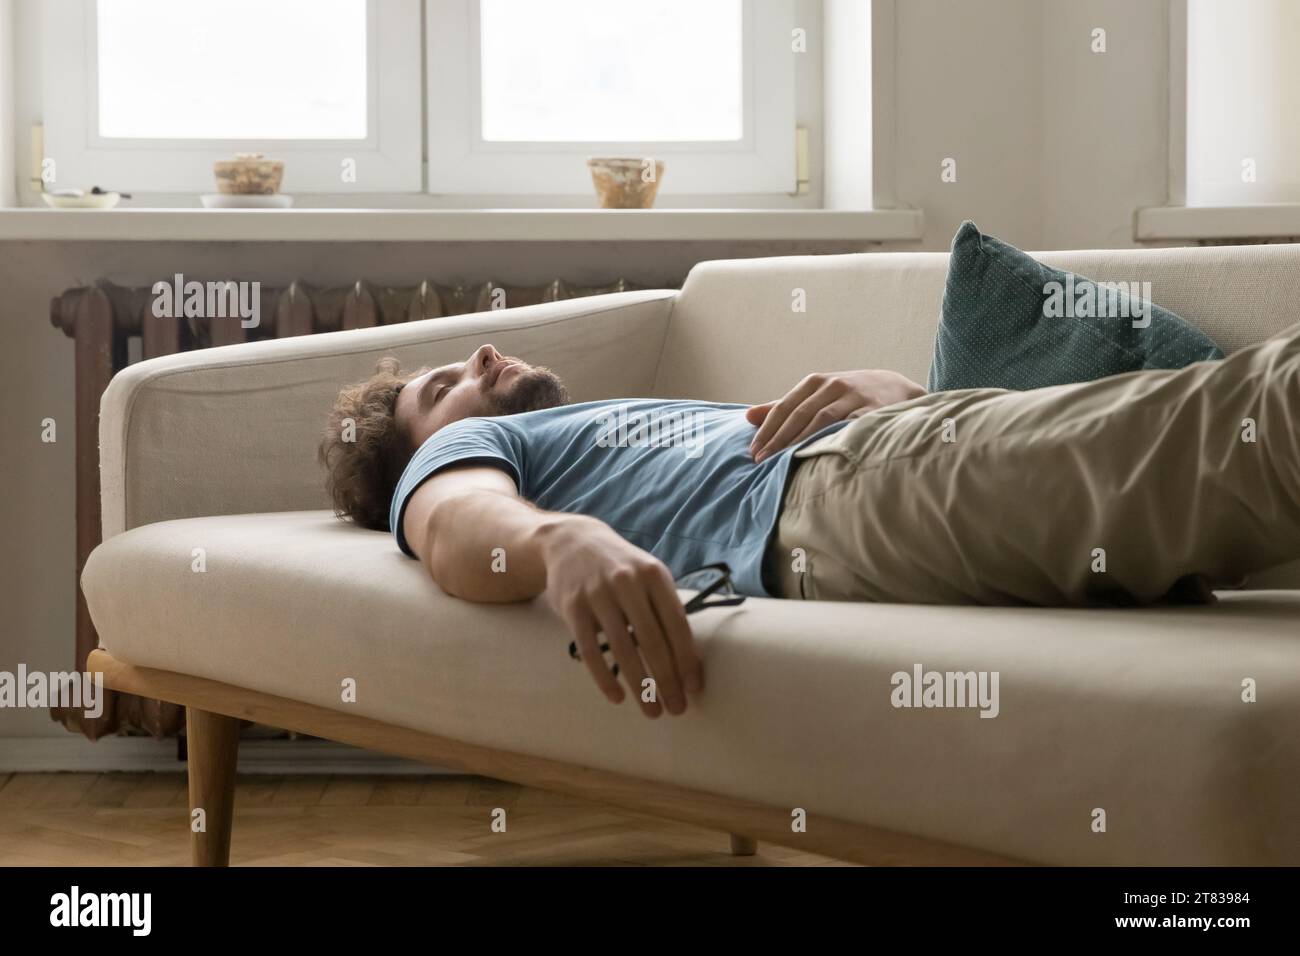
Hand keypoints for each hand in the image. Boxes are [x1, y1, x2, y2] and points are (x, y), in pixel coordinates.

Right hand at [539, 515, 702, 717]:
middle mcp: (627, 582)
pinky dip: (604, 677)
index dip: (687, 658)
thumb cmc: (621, 567)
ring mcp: (597, 594)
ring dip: (639, 685)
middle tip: (677, 708)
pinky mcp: (573, 607)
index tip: (694, 688)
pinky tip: (617, 697)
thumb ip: (665, 608)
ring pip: (622, 649)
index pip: (676, 623)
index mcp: (653, 574)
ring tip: (652, 710)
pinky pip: (589, 650)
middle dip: (667, 680)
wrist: (571, 541)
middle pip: (652, 641)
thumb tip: (688, 660)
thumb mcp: (647, 574)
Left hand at [745, 369, 925, 462]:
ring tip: (785, 461)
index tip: (754, 452)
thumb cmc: (846, 396)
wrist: (893, 388)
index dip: (767, 430)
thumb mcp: (815, 395)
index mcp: (814, 383)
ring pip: (822, 419)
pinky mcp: (873, 409)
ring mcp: (854, 396)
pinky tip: (821, 455)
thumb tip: (747, 416)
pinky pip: (850, 425)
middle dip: (779, 439)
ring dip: (801, 440)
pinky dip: (834, 438)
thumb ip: (782, 407)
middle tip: (763, 462)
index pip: (784, 407)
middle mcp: (833, 385)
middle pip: (800, 414)